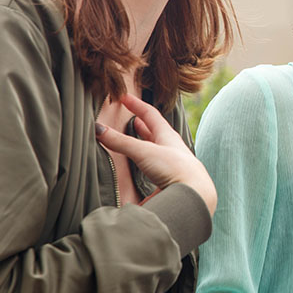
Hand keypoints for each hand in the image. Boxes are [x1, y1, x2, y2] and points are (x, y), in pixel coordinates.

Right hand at [95, 93, 216, 214]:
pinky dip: (145, 175)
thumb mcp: (144, 151)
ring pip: (156, 153)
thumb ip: (120, 142)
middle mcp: (171, 149)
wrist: (194, 195)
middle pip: (155, 133)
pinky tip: (140, 182)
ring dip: (145, 147)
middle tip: (134, 120)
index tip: (125, 97)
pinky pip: (155, 177)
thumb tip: (98, 129)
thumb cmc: (175, 169)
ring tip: (137, 144)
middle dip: (143, 126)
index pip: (150, 115)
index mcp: (167, 136)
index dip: (137, 105)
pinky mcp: (169, 184)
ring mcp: (171, 167)